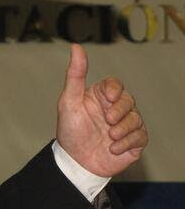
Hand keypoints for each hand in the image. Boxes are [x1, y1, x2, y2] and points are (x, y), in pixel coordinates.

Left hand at [56, 44, 147, 176]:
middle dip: (119, 111)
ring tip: (108, 136)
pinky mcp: (133, 142)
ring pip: (137, 119)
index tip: (107, 98)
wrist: (76, 161)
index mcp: (99, 96)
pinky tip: (113, 148)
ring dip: (123, 129)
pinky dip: (127, 143)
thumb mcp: (68, 100)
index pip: (115, 84)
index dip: (114, 89)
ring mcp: (124, 125)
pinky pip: (141, 137)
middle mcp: (114, 108)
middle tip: (107, 121)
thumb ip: (75, 74)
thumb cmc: (70, 130)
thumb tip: (76, 47)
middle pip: (128, 100)